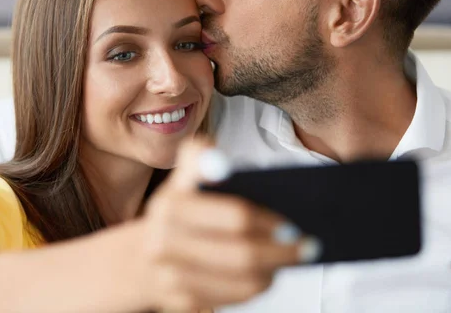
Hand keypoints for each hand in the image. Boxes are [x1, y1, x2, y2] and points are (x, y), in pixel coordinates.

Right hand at [138, 137, 320, 311]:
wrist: (142, 257)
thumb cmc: (177, 212)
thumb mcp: (181, 179)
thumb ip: (197, 157)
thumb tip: (217, 153)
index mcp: (171, 205)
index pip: (235, 217)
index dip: (269, 221)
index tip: (292, 223)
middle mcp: (164, 243)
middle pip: (241, 254)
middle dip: (281, 251)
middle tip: (308, 247)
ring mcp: (171, 277)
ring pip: (241, 281)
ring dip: (273, 271)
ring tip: (291, 259)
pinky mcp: (181, 302)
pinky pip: (231, 299)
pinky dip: (255, 287)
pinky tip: (267, 275)